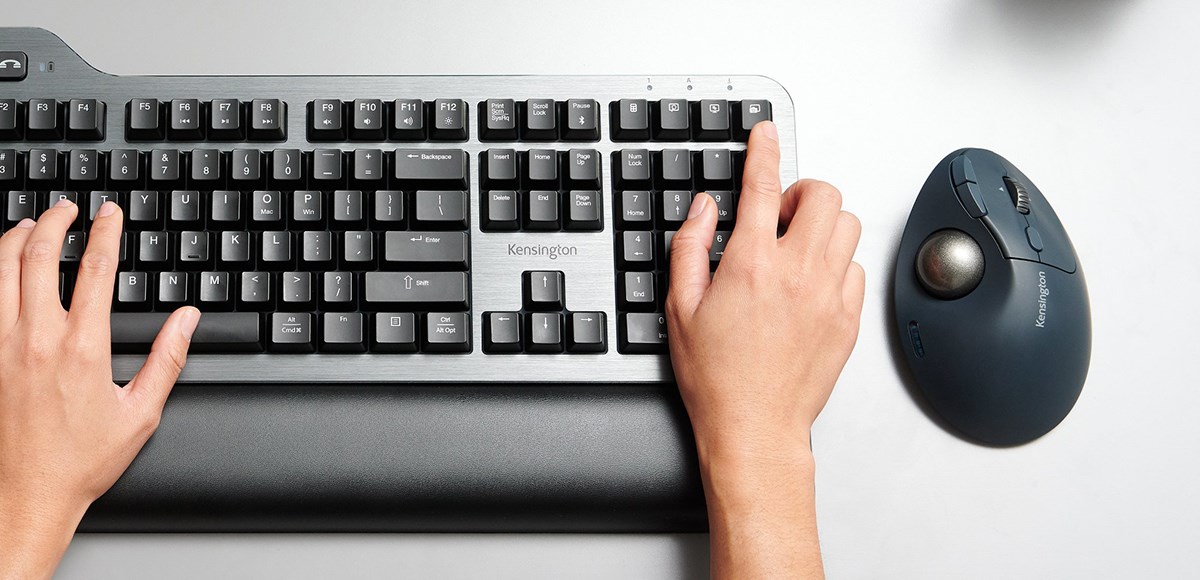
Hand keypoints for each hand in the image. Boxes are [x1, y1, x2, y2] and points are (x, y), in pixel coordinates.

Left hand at [0, 199, 198, 579]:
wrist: (25, 495)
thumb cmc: (80, 461)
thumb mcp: (141, 412)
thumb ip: (168, 358)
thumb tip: (188, 318)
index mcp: (83, 348)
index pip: (97, 269)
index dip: (106, 232)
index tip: (109, 214)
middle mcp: (36, 339)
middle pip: (39, 256)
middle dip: (54, 221)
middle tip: (67, 209)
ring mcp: (1, 346)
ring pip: (1, 270)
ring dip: (15, 238)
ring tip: (29, 225)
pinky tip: (2, 267)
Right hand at [666, 121, 864, 578]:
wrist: (755, 428)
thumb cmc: (717, 378)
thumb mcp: (680, 308)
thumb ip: (690, 247)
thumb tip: (705, 208)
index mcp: (751, 264)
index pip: (763, 185)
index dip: (764, 149)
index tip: (766, 133)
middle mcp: (798, 273)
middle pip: (823, 195)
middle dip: (802, 192)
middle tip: (781, 214)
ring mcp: (829, 295)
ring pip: (847, 226)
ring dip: (823, 225)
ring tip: (798, 247)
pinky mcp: (848, 319)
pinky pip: (856, 268)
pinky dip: (836, 264)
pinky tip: (812, 284)